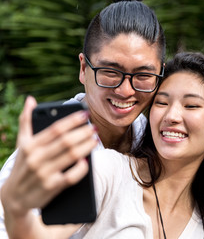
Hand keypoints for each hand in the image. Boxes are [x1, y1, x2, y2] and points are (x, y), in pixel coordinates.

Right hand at [1, 96, 97, 216]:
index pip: (55, 129)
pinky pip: (72, 176)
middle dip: (83, 133)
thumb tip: (31, 99)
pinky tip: (87, 161)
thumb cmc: (23, 165)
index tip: (85, 114)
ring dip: (87, 146)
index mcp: (29, 145)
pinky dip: (81, 168)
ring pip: (71, 156)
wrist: (14, 197)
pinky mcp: (52, 187)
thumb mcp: (21, 144)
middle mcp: (36, 158)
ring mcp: (44, 174)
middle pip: (66, 141)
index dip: (72, 120)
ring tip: (95, 139)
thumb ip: (26, 122)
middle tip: (94, 128)